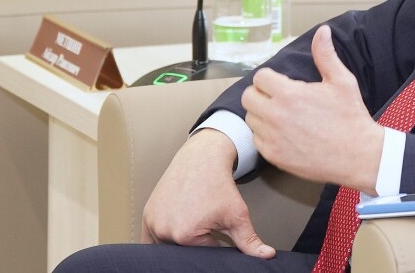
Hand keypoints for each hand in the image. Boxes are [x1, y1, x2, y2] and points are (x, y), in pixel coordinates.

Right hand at [141, 128, 274, 258]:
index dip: (215, 244)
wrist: (202, 158)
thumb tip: (267, 256)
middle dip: (197, 243)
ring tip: (192, 217)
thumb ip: (249, 241)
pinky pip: (151, 238)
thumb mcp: (238, 214)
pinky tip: (177, 224)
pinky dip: (163, 237)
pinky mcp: (147, 215)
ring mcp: (152, 223)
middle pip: (184, 252)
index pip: (204, 255)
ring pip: (168, 246)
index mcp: (185, 235)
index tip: (217, 228)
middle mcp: (164, 231)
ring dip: (180, 241)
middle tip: (204, 220)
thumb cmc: (218, 184)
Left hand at [242, 25, 384, 192]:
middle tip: (278, 98)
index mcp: (289, 94)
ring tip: (282, 115)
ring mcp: (273, 138)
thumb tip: (322, 31)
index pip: (260, 77)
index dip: (270, 78)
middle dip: (261, 94)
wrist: (358, 155)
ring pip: (251, 119)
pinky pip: (257, 140)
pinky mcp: (274, 156)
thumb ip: (325, 55)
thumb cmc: (350, 117)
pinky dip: (266, 135)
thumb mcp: (341, 81)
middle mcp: (276, 116)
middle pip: (248, 97)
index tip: (281, 83)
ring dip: (262, 114)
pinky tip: (284, 133)